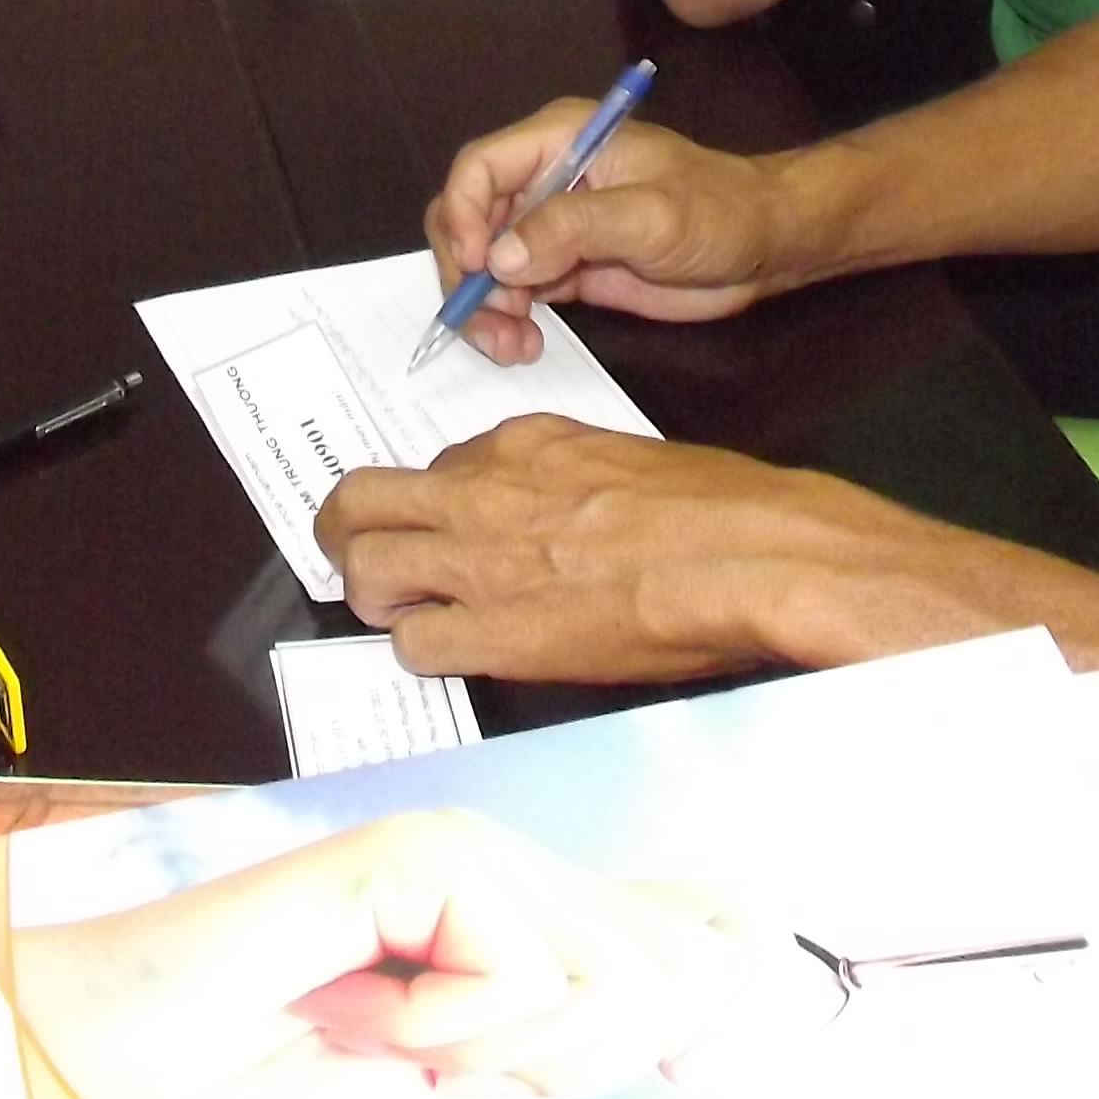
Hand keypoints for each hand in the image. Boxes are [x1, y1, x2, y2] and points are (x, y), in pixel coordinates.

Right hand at [10, 808, 811, 1098]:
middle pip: (680, 970)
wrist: (136, 1046)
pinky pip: (519, 982)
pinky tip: (364, 1010)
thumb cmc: (266, 1063)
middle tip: (449, 1063)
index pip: (702, 915)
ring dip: (500, 1057)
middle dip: (580, 1060)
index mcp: (523, 913)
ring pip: (609, 989)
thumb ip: (562, 1048)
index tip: (704, 1053)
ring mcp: (465, 848)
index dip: (736, 977)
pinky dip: (440, 1036)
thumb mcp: (459, 1086)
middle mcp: (507, 865)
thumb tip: (701, 1016)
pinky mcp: (423, 853)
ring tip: (399, 1041)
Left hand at [321, 416, 982, 682]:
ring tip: (394, 613)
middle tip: (355, 556)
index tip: (441, 523)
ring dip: (372, 594)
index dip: (433, 502)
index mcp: (524, 443)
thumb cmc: (720, 509)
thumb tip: (554, 509)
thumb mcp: (626, 458)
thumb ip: (566, 476)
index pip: (437, 463)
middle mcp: (486, 491)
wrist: (753, 557)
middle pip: (361, 498)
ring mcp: (483, 562)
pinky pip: (415, 645)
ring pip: (365, 567)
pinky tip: (452, 654)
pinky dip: (422, 652)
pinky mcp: (497, 634)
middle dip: (346, 531)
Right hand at [420, 104, 813, 367]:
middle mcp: (544, 178)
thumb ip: (572, 229)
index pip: (479, 168)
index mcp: (560, 140)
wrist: (764, 248)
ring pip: (484, 262)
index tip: (479, 268)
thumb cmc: (718, 213)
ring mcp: (550, 226)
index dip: (463, 216)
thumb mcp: (649, 217)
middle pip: (468, 218)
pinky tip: (524, 345)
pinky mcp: (564, 267)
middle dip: (467, 271)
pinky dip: (505, 320)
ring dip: (483, 305)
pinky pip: (512, 291)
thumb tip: (499, 257)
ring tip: (511, 344)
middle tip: (492, 320)